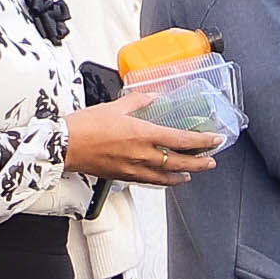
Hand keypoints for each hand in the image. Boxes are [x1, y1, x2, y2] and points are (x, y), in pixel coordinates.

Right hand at [66, 95, 220, 187]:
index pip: (182, 139)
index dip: (203, 141)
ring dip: (184, 174)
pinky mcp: (124, 176)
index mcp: (143, 134)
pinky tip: (167, 178)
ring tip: (193, 172)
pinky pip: (150, 181)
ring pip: (167, 176)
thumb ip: (138, 101)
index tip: (216, 140)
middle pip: (181, 162)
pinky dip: (163, 180)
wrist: (63, 146)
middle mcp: (142, 154)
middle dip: (200, 162)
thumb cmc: (85, 126)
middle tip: (212, 160)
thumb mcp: (114, 107)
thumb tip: (152, 97)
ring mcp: (134, 168)